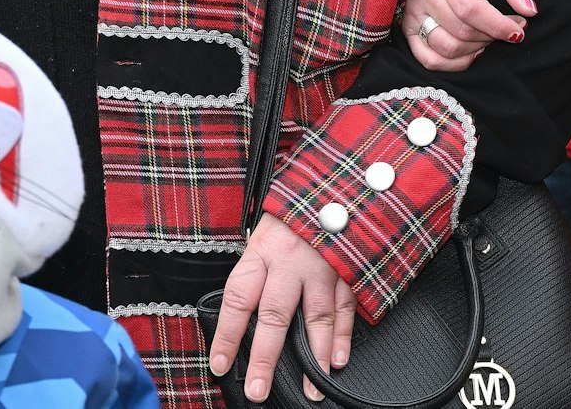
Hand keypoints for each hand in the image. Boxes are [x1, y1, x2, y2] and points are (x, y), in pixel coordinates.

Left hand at [208, 214, 354, 402]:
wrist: (338, 182)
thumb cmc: (293, 214)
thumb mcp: (262, 235)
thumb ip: (256, 273)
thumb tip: (242, 320)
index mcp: (264, 252)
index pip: (238, 299)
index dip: (227, 336)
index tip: (219, 365)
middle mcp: (292, 261)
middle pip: (276, 315)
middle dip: (267, 358)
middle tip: (259, 389)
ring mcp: (324, 266)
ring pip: (316, 317)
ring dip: (313, 357)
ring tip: (310, 389)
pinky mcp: (351, 267)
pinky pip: (347, 307)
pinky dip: (344, 335)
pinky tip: (338, 359)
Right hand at [401, 0, 536, 71]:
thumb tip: (529, 9)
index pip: (470, 9)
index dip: (498, 26)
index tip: (519, 29)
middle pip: (462, 31)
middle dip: (493, 36)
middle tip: (511, 27)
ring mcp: (412, 11)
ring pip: (447, 48)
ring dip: (476, 49)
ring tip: (491, 35)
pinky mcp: (408, 28)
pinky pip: (429, 59)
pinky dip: (454, 63)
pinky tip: (472, 51)